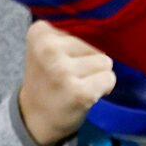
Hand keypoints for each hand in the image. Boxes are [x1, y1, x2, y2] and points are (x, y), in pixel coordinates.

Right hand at [16, 21, 114, 145]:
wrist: (34, 119)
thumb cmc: (48, 78)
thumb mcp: (47, 47)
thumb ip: (71, 32)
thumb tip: (111, 29)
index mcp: (39, 33)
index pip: (83, 26)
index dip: (78, 45)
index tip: (60, 59)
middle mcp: (48, 49)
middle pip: (96, 44)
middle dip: (87, 61)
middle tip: (67, 76)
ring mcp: (63, 71)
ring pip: (105, 61)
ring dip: (96, 75)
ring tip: (75, 85)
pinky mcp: (79, 92)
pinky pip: (109, 79)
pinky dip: (103, 88)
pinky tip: (83, 95)